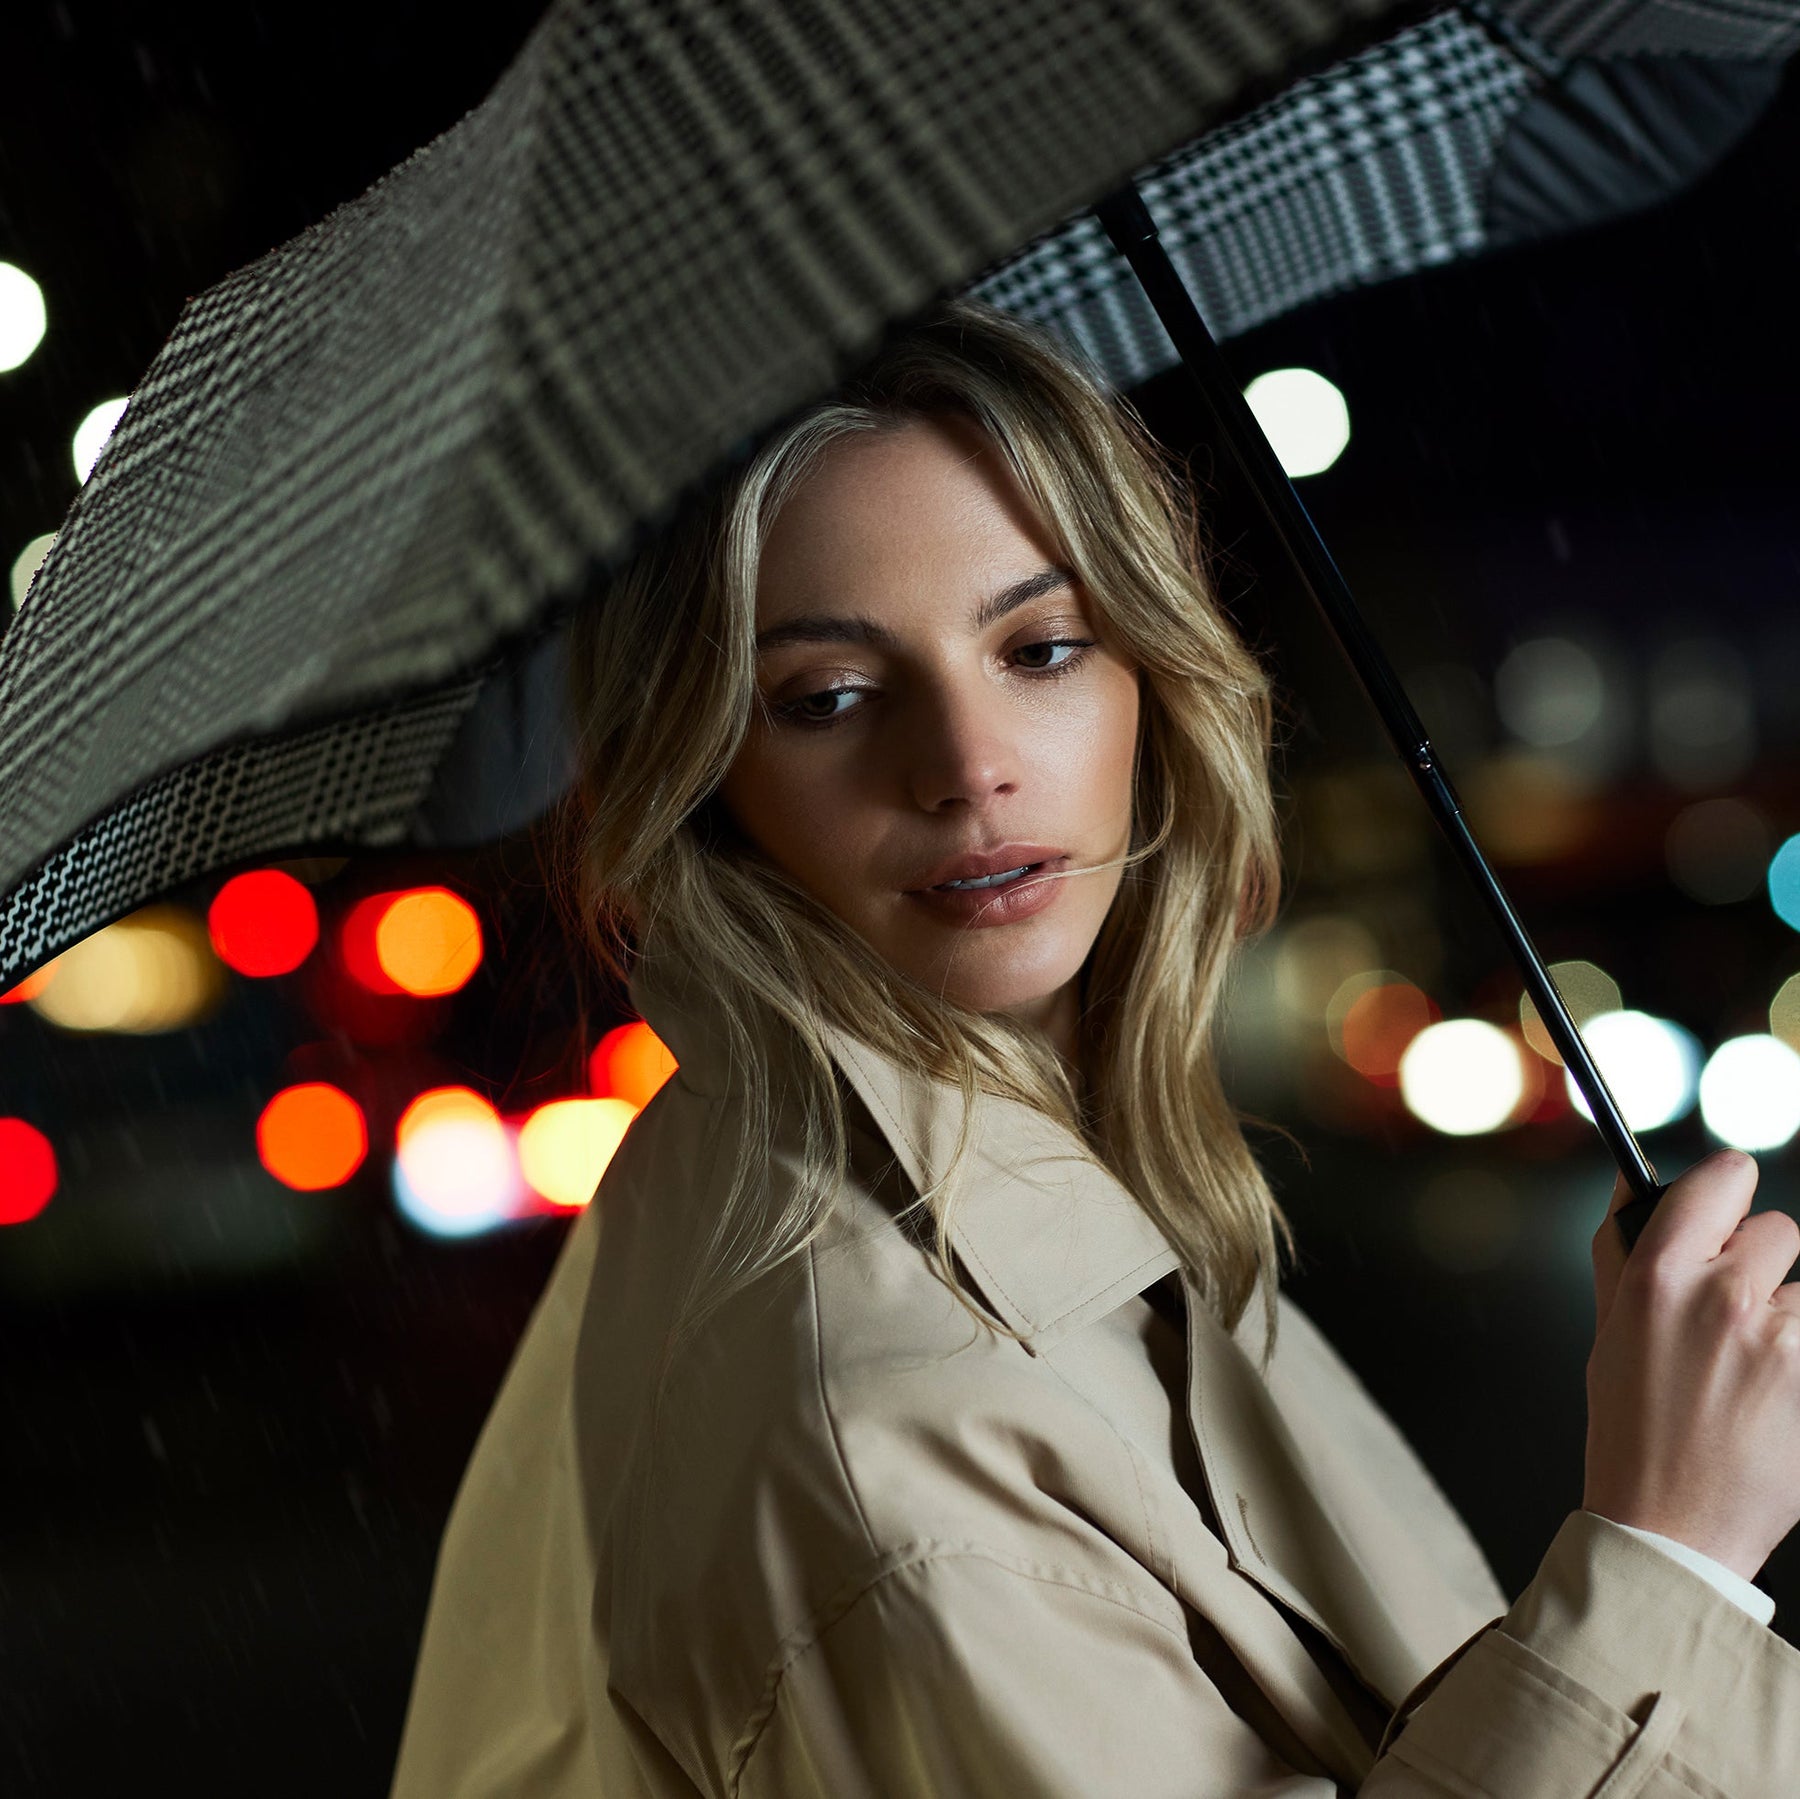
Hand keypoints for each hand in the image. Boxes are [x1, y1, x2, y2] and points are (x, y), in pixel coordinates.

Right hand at [1584, 1149, 1799, 1581]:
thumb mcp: (1607, 1330)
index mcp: (1659, 1275)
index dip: (1727, 1189)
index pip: (1723, 1178)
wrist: (1671, 1525)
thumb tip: (1631, 1183)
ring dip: (1787, 1316)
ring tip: (1751, 1369)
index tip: (1725, 1207)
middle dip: (1760, 1263)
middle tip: (1731, 1314)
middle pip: (1779, 1230)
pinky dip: (1799, 1356)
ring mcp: (1781, 1341)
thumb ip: (1621, 1250)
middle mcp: (1724, 1297)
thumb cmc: (1632, 1431)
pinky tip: (1773, 1396)